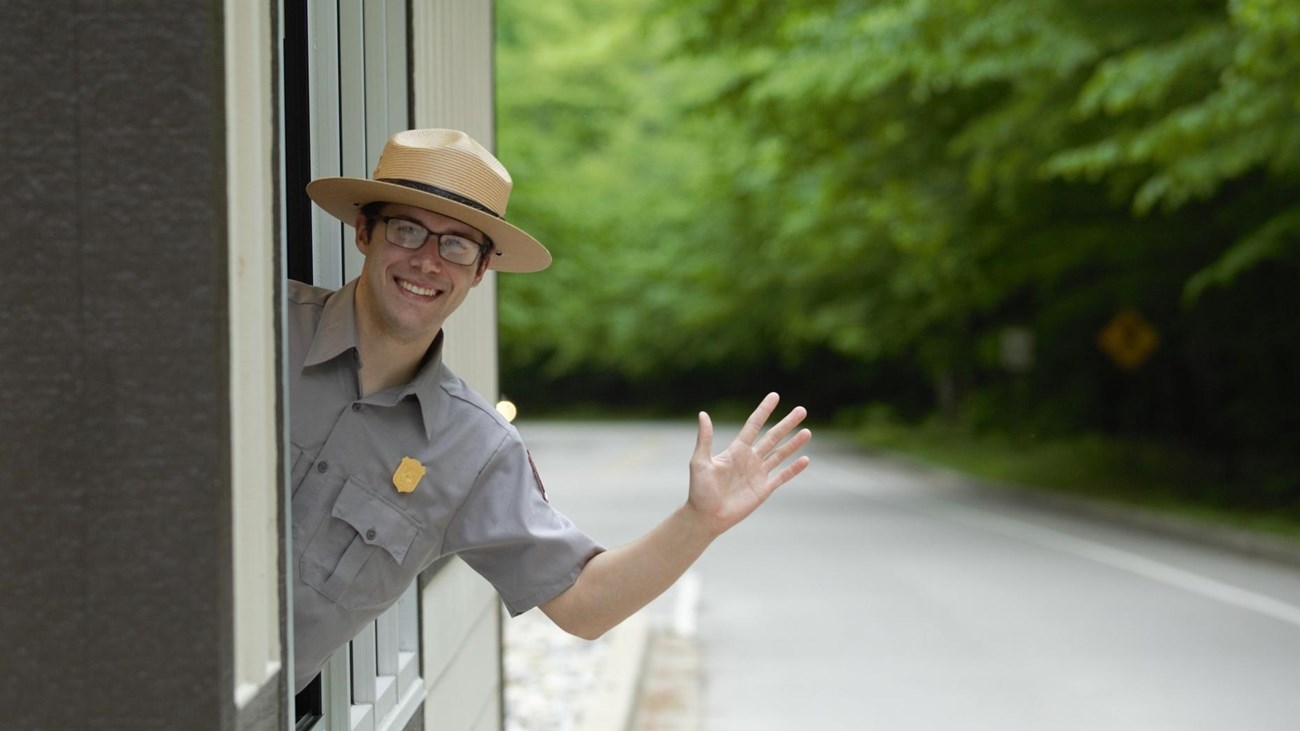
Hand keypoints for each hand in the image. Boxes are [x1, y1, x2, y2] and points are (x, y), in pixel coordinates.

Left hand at [687, 392, 811, 535]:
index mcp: (736, 450)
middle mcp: (750, 459)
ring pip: (780, 454)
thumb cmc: (699, 490)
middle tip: (802, 410)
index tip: (775, 396)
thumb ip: (705, 439)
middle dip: (787, 423)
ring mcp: (758, 474)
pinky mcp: (763, 489)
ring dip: (794, 443)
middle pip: (773, 437)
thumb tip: (703, 414)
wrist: (706, 516)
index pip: (754, 425)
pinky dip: (794, 469)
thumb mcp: (700, 462)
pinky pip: (782, 476)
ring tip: (808, 431)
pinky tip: (805, 460)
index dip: (764, 410)